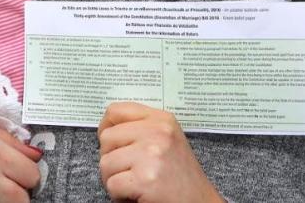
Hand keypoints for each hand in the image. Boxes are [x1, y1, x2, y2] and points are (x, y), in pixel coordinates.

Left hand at [98, 102, 224, 202]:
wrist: (199, 202)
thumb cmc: (180, 175)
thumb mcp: (168, 139)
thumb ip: (142, 128)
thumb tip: (106, 128)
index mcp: (161, 119)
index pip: (115, 110)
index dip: (106, 127)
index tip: (110, 142)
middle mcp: (157, 132)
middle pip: (107, 138)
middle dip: (110, 158)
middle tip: (127, 171)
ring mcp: (151, 154)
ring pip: (105, 163)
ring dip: (114, 179)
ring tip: (133, 183)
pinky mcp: (145, 179)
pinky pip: (112, 184)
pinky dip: (119, 195)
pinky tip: (136, 194)